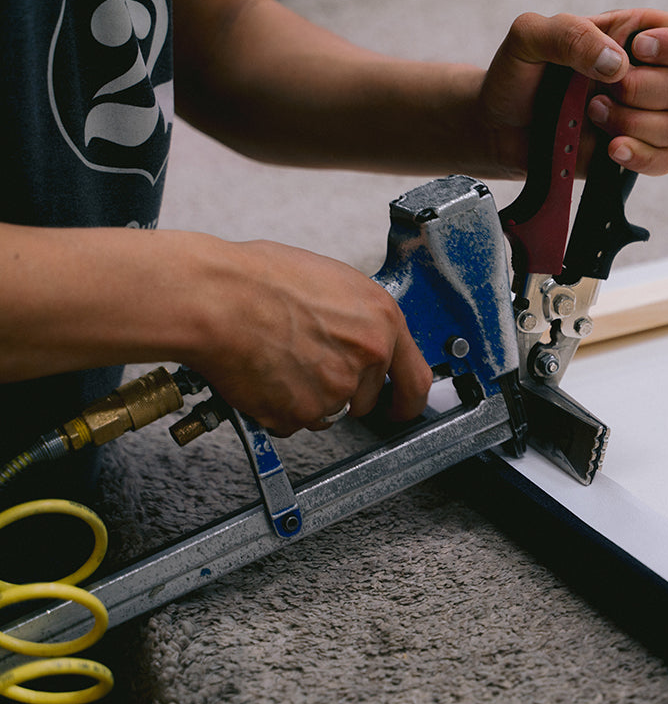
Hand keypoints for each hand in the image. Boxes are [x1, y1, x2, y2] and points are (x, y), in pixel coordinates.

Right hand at [187, 239, 432, 435]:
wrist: (215, 298)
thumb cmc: (259, 280)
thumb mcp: (332, 282)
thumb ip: (358, 318)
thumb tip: (361, 334)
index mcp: (381, 321)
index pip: (415, 379)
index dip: (408, 401)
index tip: (401, 408)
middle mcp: (366, 357)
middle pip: (365, 398)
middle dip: (340, 389)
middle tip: (306, 363)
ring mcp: (335, 389)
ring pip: (327, 411)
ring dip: (307, 398)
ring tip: (277, 360)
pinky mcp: (301, 413)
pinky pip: (293, 423)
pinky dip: (277, 408)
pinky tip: (262, 374)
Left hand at [479, 8, 667, 177]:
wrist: (498, 125)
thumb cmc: (518, 75)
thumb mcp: (530, 37)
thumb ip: (571, 35)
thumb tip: (617, 63)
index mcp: (631, 38)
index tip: (639, 52)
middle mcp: (644, 77)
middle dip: (640, 92)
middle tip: (594, 95)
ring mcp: (640, 119)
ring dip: (634, 125)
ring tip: (591, 117)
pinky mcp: (631, 155)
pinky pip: (664, 161)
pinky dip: (642, 157)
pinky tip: (611, 150)